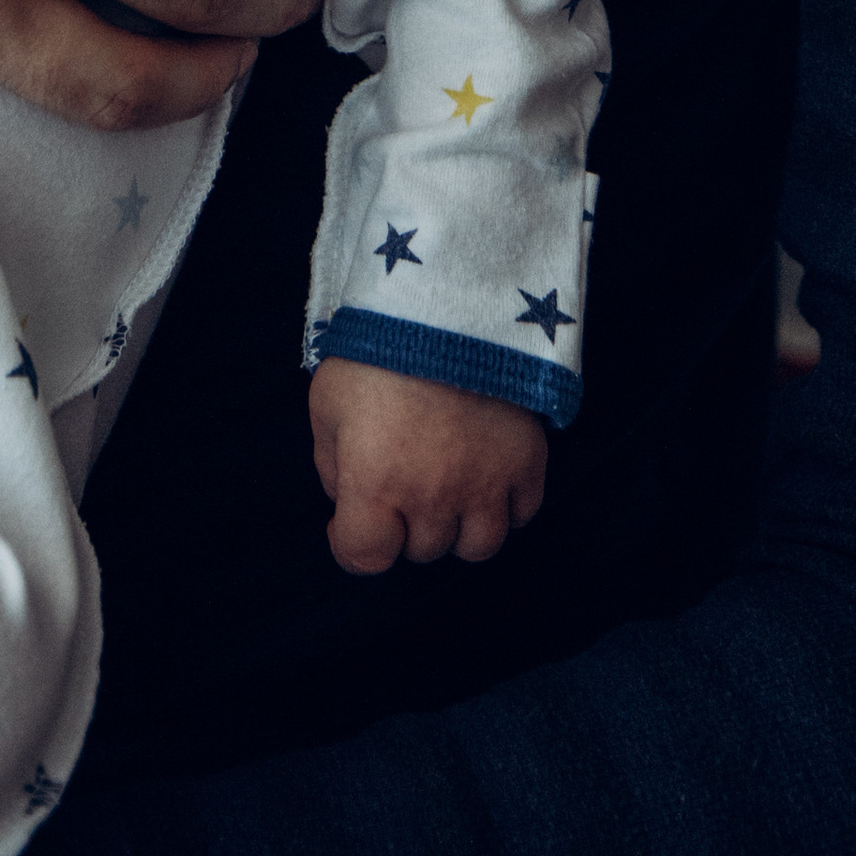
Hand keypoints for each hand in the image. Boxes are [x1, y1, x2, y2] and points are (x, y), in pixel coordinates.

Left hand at [309, 359, 546, 572]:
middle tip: (402, 479)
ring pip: (478, 546)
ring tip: (448, 487)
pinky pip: (523, 513)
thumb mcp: (328, 399)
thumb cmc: (376, 346)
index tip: (350, 520)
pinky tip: (487, 473)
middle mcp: (432, 496)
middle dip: (406, 523)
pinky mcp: (527, 462)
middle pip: (422, 550)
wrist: (446, 298)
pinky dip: (505, 504)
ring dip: (459, 526)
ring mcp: (485, 483)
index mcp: (374, 483)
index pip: (363, 557)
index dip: (351, 544)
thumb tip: (347, 495)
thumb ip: (332, 459)